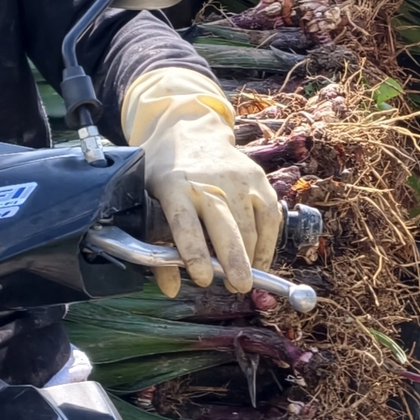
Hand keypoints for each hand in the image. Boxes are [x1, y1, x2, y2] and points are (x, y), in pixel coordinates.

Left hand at [137, 113, 282, 297]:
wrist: (190, 131)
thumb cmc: (166, 174)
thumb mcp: (150, 202)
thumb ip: (157, 248)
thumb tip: (172, 289)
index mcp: (174, 186)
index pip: (185, 223)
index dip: (194, 252)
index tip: (203, 278)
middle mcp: (209, 181)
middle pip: (226, 226)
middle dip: (234, 260)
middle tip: (239, 287)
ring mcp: (238, 178)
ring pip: (251, 226)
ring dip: (250, 258)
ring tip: (243, 281)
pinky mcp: (258, 178)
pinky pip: (270, 217)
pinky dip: (267, 244)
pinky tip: (259, 261)